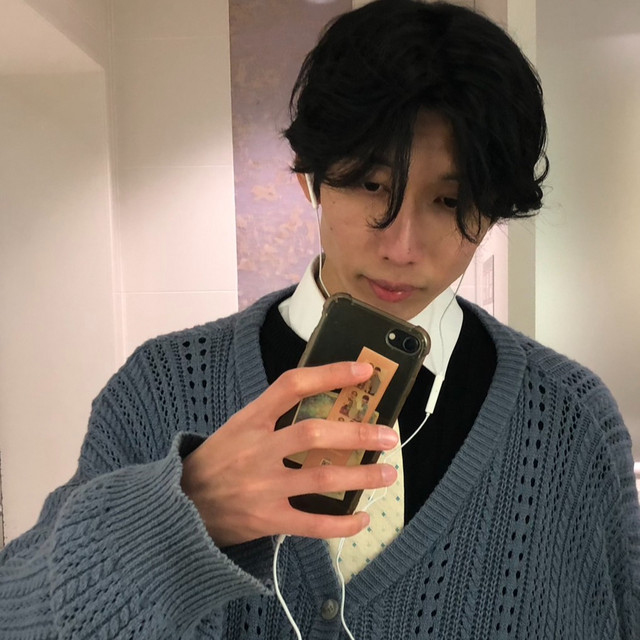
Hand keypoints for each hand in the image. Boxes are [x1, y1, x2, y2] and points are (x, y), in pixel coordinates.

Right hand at [180, 361, 398, 546]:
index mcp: (249, 420)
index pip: (291, 386)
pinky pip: (313, 524)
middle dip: (357, 434)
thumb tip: (320, 402)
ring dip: (362, 476)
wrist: (178, 509)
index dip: (329, 375)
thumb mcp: (235, 429)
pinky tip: (362, 519)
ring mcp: (262, 487)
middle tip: (388, 436)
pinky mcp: (267, 520)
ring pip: (322, 478)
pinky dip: (342, 524)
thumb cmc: (214, 462)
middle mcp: (257, 450)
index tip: (362, 371)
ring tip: (388, 473)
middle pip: (314, 434)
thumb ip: (271, 416)